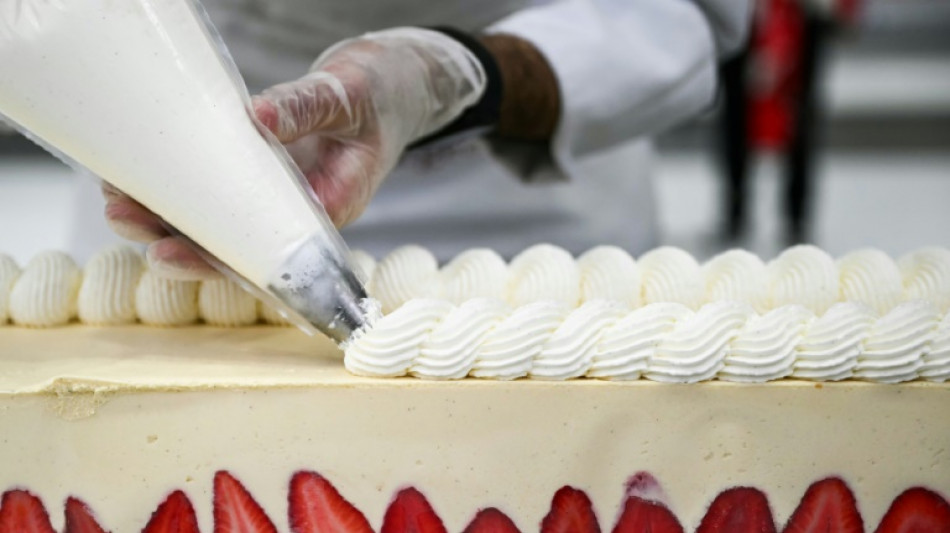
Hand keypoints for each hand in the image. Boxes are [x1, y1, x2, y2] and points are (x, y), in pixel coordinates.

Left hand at [105, 27, 485, 278]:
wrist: (400, 85)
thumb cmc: (383, 95)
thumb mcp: (350, 96)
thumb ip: (308, 108)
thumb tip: (260, 118)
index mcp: (332, 207)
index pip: (268, 251)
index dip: (215, 257)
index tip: (167, 251)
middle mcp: (302, 213)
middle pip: (236, 245)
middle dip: (176, 237)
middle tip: (122, 216)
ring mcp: (283, 196)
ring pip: (224, 223)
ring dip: (170, 217)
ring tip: (116, 200)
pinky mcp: (269, 175)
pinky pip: (224, 191)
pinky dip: (186, 188)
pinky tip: (145, 176)